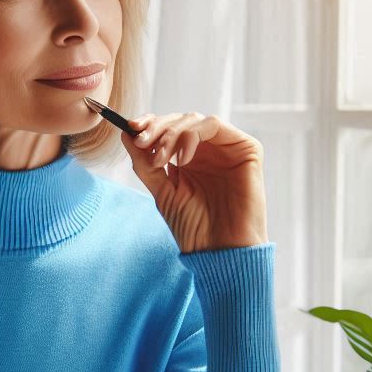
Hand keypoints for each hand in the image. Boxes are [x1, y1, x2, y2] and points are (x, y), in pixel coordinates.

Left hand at [120, 112, 267, 251]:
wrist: (221, 251)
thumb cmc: (195, 228)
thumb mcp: (162, 193)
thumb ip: (144, 164)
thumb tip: (125, 134)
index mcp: (189, 160)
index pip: (167, 130)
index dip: (148, 125)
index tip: (130, 128)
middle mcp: (208, 151)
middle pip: (179, 121)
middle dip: (156, 128)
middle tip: (142, 142)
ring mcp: (226, 149)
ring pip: (194, 120)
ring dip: (171, 134)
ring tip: (161, 160)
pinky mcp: (245, 148)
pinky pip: (215, 125)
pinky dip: (192, 135)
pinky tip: (183, 159)